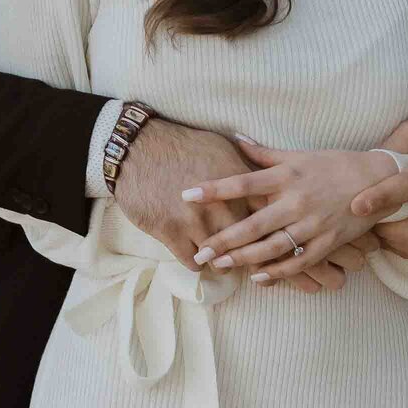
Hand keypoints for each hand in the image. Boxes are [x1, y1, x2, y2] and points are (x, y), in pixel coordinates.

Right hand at [112, 121, 257, 268]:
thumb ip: (246, 169)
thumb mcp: (222, 148)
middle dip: (246, 253)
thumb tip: (264, 183)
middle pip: (247, 246)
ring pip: (220, 260)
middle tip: (241, 254)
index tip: (265, 240)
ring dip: (218, 260)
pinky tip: (194, 253)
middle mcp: (223, 206)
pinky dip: (195, 262)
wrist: (138, 147)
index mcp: (239, 185)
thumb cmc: (182, 145)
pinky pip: (193, 262)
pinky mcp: (171, 233)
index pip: (267, 219)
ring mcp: (197, 221)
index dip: (269, 233)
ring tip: (217, 257)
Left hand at [179, 138, 399, 281]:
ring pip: (272, 247)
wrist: (379, 179)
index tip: (187, 195)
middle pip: (253, 224)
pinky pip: (299, 262)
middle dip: (223, 240)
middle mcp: (297, 201)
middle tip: (199, 252)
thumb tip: (234, 139)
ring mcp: (313, 224)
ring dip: (244, 258)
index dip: (214, 189)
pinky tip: (258, 278)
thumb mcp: (299, 154)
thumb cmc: (334, 164)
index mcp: (287, 176)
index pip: (243, 183)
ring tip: (220, 265)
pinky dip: (278, 273)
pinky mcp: (328, 242)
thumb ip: (264, 153)